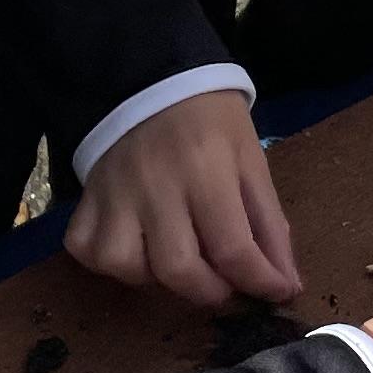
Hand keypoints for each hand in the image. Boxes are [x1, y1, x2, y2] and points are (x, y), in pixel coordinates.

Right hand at [68, 89, 300, 306]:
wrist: (150, 80)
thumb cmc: (210, 120)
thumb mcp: (251, 160)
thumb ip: (270, 224)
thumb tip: (287, 284)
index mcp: (206, 170)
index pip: (232, 247)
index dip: (260, 282)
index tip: (276, 292)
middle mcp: (155, 185)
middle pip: (178, 269)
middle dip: (211, 292)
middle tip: (226, 283)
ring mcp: (113, 194)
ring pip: (127, 267)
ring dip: (158, 279)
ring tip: (179, 259)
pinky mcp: (85, 200)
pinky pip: (89, 252)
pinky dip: (112, 263)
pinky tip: (136, 247)